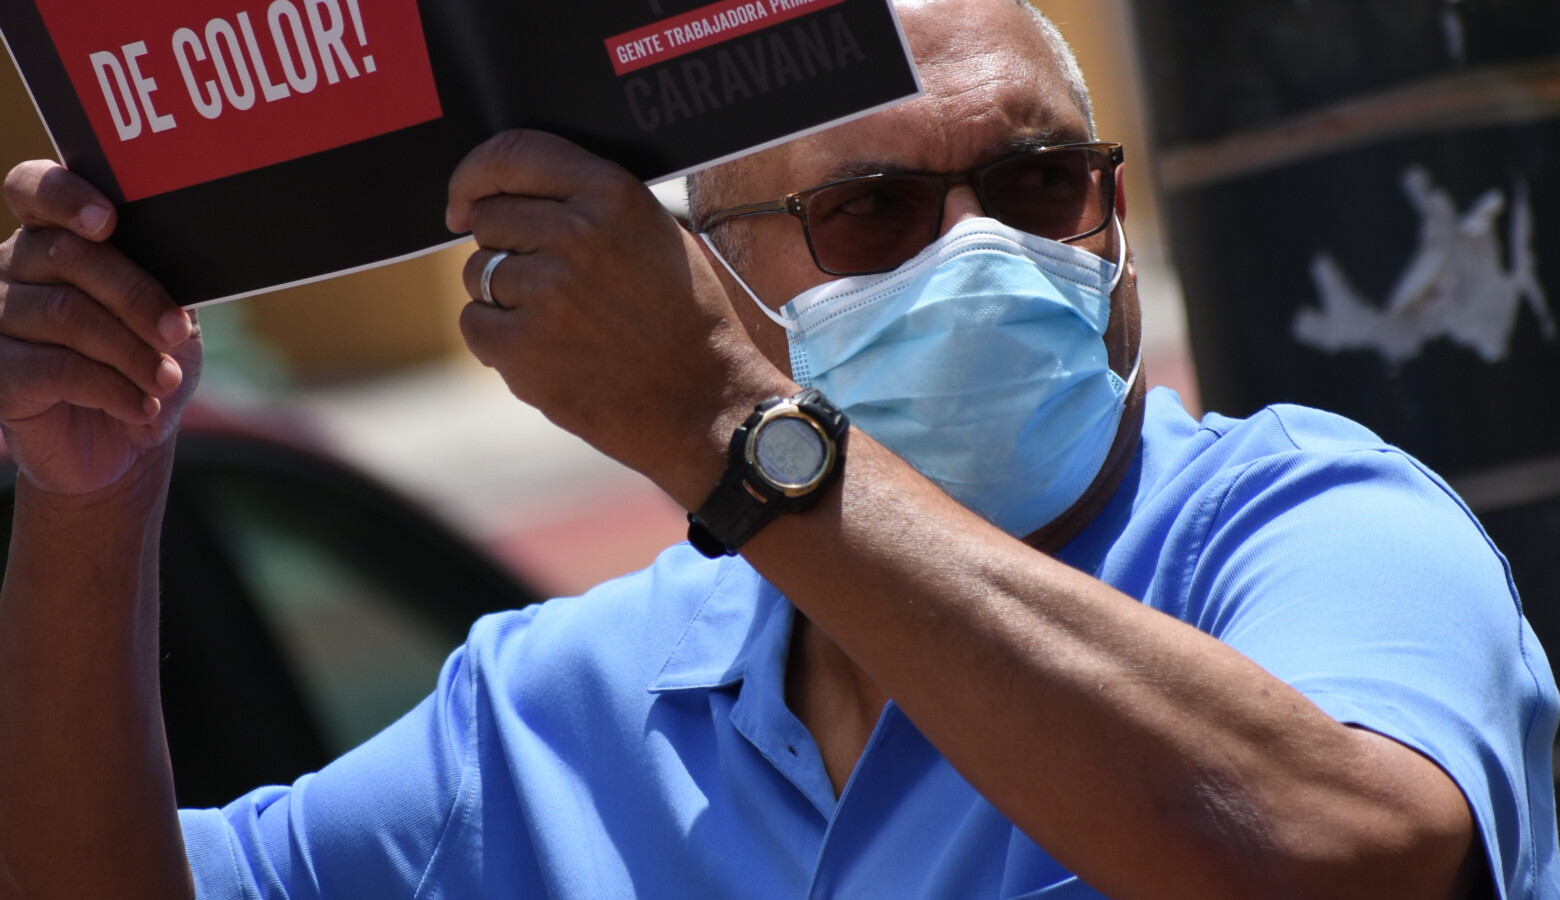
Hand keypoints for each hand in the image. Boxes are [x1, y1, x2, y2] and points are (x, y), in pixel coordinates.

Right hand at [0, 161, 200, 496]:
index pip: (33, 189)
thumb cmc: (147, 364)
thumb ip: (166, 277)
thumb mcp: (169, 316)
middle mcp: (13, 269)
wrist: (125, 443)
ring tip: (165, 380)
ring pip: (66, 313)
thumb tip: (183, 255)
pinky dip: (113, 389)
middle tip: (176, 333)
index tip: (108, 222)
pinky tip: (141, 406)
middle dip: (136, 296)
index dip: (66, 196)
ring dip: (132, 352)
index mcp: (54, 239)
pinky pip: (55, 368)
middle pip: (68, 255)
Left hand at [447, 130, 787, 503]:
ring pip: (476, 273)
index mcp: (612, 195)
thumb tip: (513, 195)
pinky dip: (498, 342)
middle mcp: (576, 234)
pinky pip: (474, 323)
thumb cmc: (685, 321)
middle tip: (551, 287)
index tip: (464, 202)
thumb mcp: (656, 235)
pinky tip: (548, 354)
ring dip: (505, 299)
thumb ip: (590, 204)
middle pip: (489, 220)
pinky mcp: (522, 346)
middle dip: (505, 249)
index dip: (474, 175)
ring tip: (563, 326)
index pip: (512, 154)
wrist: (705, 403)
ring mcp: (546, 291)